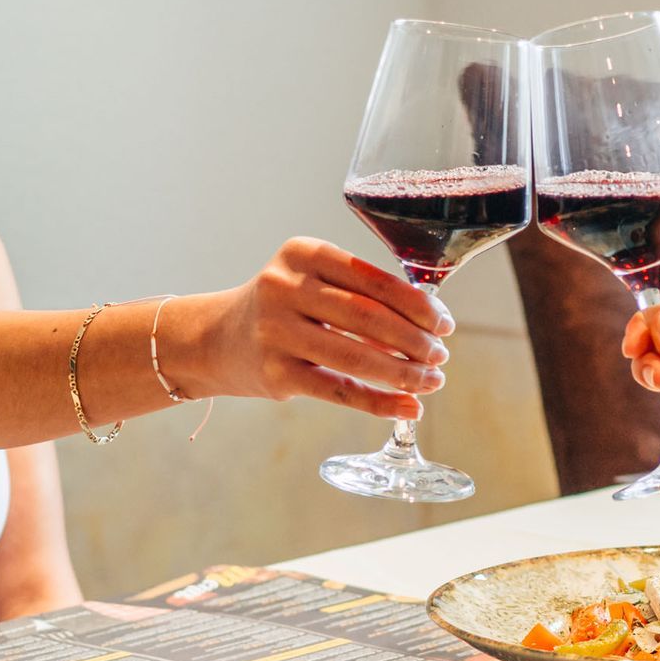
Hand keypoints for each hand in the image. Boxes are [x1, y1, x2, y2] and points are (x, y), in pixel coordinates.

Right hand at [205, 237, 453, 419]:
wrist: (215, 339)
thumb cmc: (282, 308)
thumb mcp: (310, 280)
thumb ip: (361, 293)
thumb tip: (428, 326)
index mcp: (303, 253)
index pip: (374, 279)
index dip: (417, 305)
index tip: (444, 323)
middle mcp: (285, 287)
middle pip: (368, 318)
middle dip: (416, 341)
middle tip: (441, 356)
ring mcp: (276, 332)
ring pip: (357, 358)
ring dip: (404, 373)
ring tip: (431, 381)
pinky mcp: (275, 374)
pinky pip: (340, 391)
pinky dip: (380, 402)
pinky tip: (408, 407)